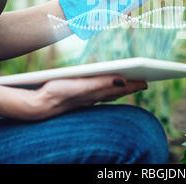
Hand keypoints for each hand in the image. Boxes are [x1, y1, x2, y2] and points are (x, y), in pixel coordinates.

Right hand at [23, 76, 146, 119]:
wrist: (38, 105)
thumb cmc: (58, 93)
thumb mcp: (81, 85)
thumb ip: (102, 83)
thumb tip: (123, 80)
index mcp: (97, 92)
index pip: (120, 88)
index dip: (134, 84)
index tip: (147, 81)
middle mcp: (93, 96)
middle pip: (116, 91)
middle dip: (131, 86)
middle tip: (144, 82)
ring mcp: (85, 98)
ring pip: (107, 93)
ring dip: (119, 89)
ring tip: (129, 84)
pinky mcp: (77, 97)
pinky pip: (97, 94)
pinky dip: (106, 90)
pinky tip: (104, 90)